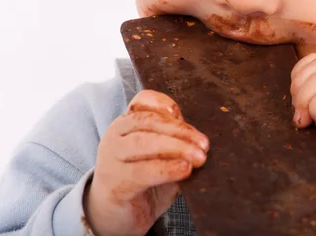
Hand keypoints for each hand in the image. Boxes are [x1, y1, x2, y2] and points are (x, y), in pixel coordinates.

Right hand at [83, 90, 209, 235]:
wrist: (116, 215)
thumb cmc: (144, 180)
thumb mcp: (162, 155)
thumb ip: (176, 142)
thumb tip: (201, 140)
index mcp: (128, 122)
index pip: (142, 100)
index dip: (162, 103)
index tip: (180, 113)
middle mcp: (116, 135)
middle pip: (148, 122)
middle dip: (180, 131)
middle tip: (204, 144)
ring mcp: (111, 158)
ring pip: (143, 143)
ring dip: (176, 147)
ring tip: (198, 157)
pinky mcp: (115, 183)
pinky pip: (142, 172)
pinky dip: (166, 169)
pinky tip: (184, 170)